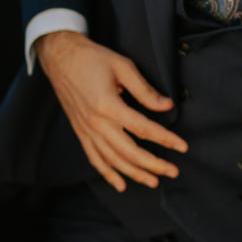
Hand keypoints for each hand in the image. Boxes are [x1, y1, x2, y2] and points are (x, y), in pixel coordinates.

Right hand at [36, 31, 186, 192]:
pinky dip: (108, 174)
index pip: (143, 128)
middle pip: (129, 152)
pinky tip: (120, 184)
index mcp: (108, 105)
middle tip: (173, 172)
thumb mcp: (123, 67)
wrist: (60, 57)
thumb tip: (167, 105)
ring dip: (134, 174)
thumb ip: (145, 90)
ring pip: (113, 160)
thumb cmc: (92, 58)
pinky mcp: (80, 132)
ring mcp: (87, 130)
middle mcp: (96, 123)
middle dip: (153, 165)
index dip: (165, 139)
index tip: (182, 147)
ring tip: (152, 181)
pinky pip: (94, 158)